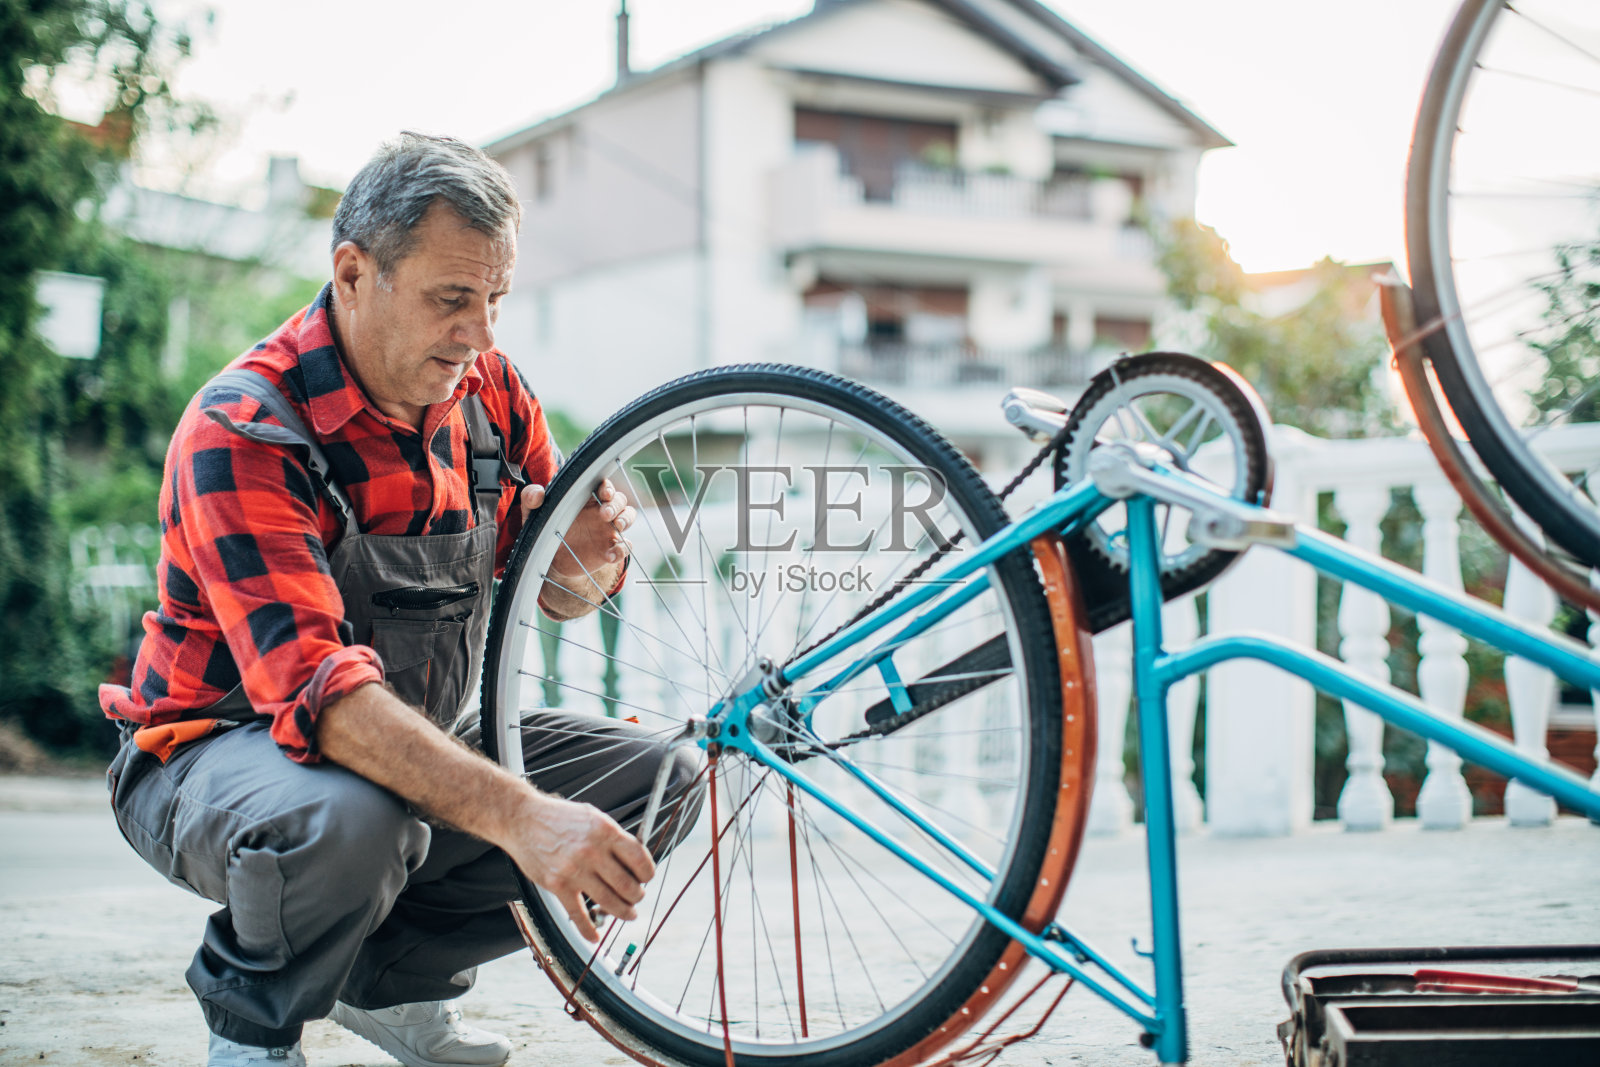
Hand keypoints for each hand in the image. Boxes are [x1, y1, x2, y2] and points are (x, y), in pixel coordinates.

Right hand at [508, 791, 655, 942]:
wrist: (523, 819)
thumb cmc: (558, 817)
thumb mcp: (593, 817)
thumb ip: (613, 837)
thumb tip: (634, 860)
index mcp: (605, 831)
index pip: (639, 859)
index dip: (648, 874)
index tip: (646, 879)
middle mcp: (592, 851)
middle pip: (627, 885)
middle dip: (637, 896)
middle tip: (636, 898)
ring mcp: (574, 870)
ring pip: (609, 902)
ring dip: (623, 913)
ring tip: (628, 914)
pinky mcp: (557, 885)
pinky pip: (578, 914)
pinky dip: (588, 930)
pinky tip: (594, 936)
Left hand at [520, 477, 634, 579]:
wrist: (550, 561)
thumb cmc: (545, 531)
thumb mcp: (534, 515)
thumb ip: (531, 499)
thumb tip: (537, 494)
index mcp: (585, 499)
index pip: (602, 485)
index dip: (607, 486)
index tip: (604, 492)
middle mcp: (600, 511)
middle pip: (619, 499)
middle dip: (616, 504)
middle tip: (604, 513)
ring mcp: (607, 530)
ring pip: (629, 516)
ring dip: (626, 519)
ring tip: (617, 526)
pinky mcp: (610, 548)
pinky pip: (625, 546)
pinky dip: (622, 550)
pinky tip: (609, 555)